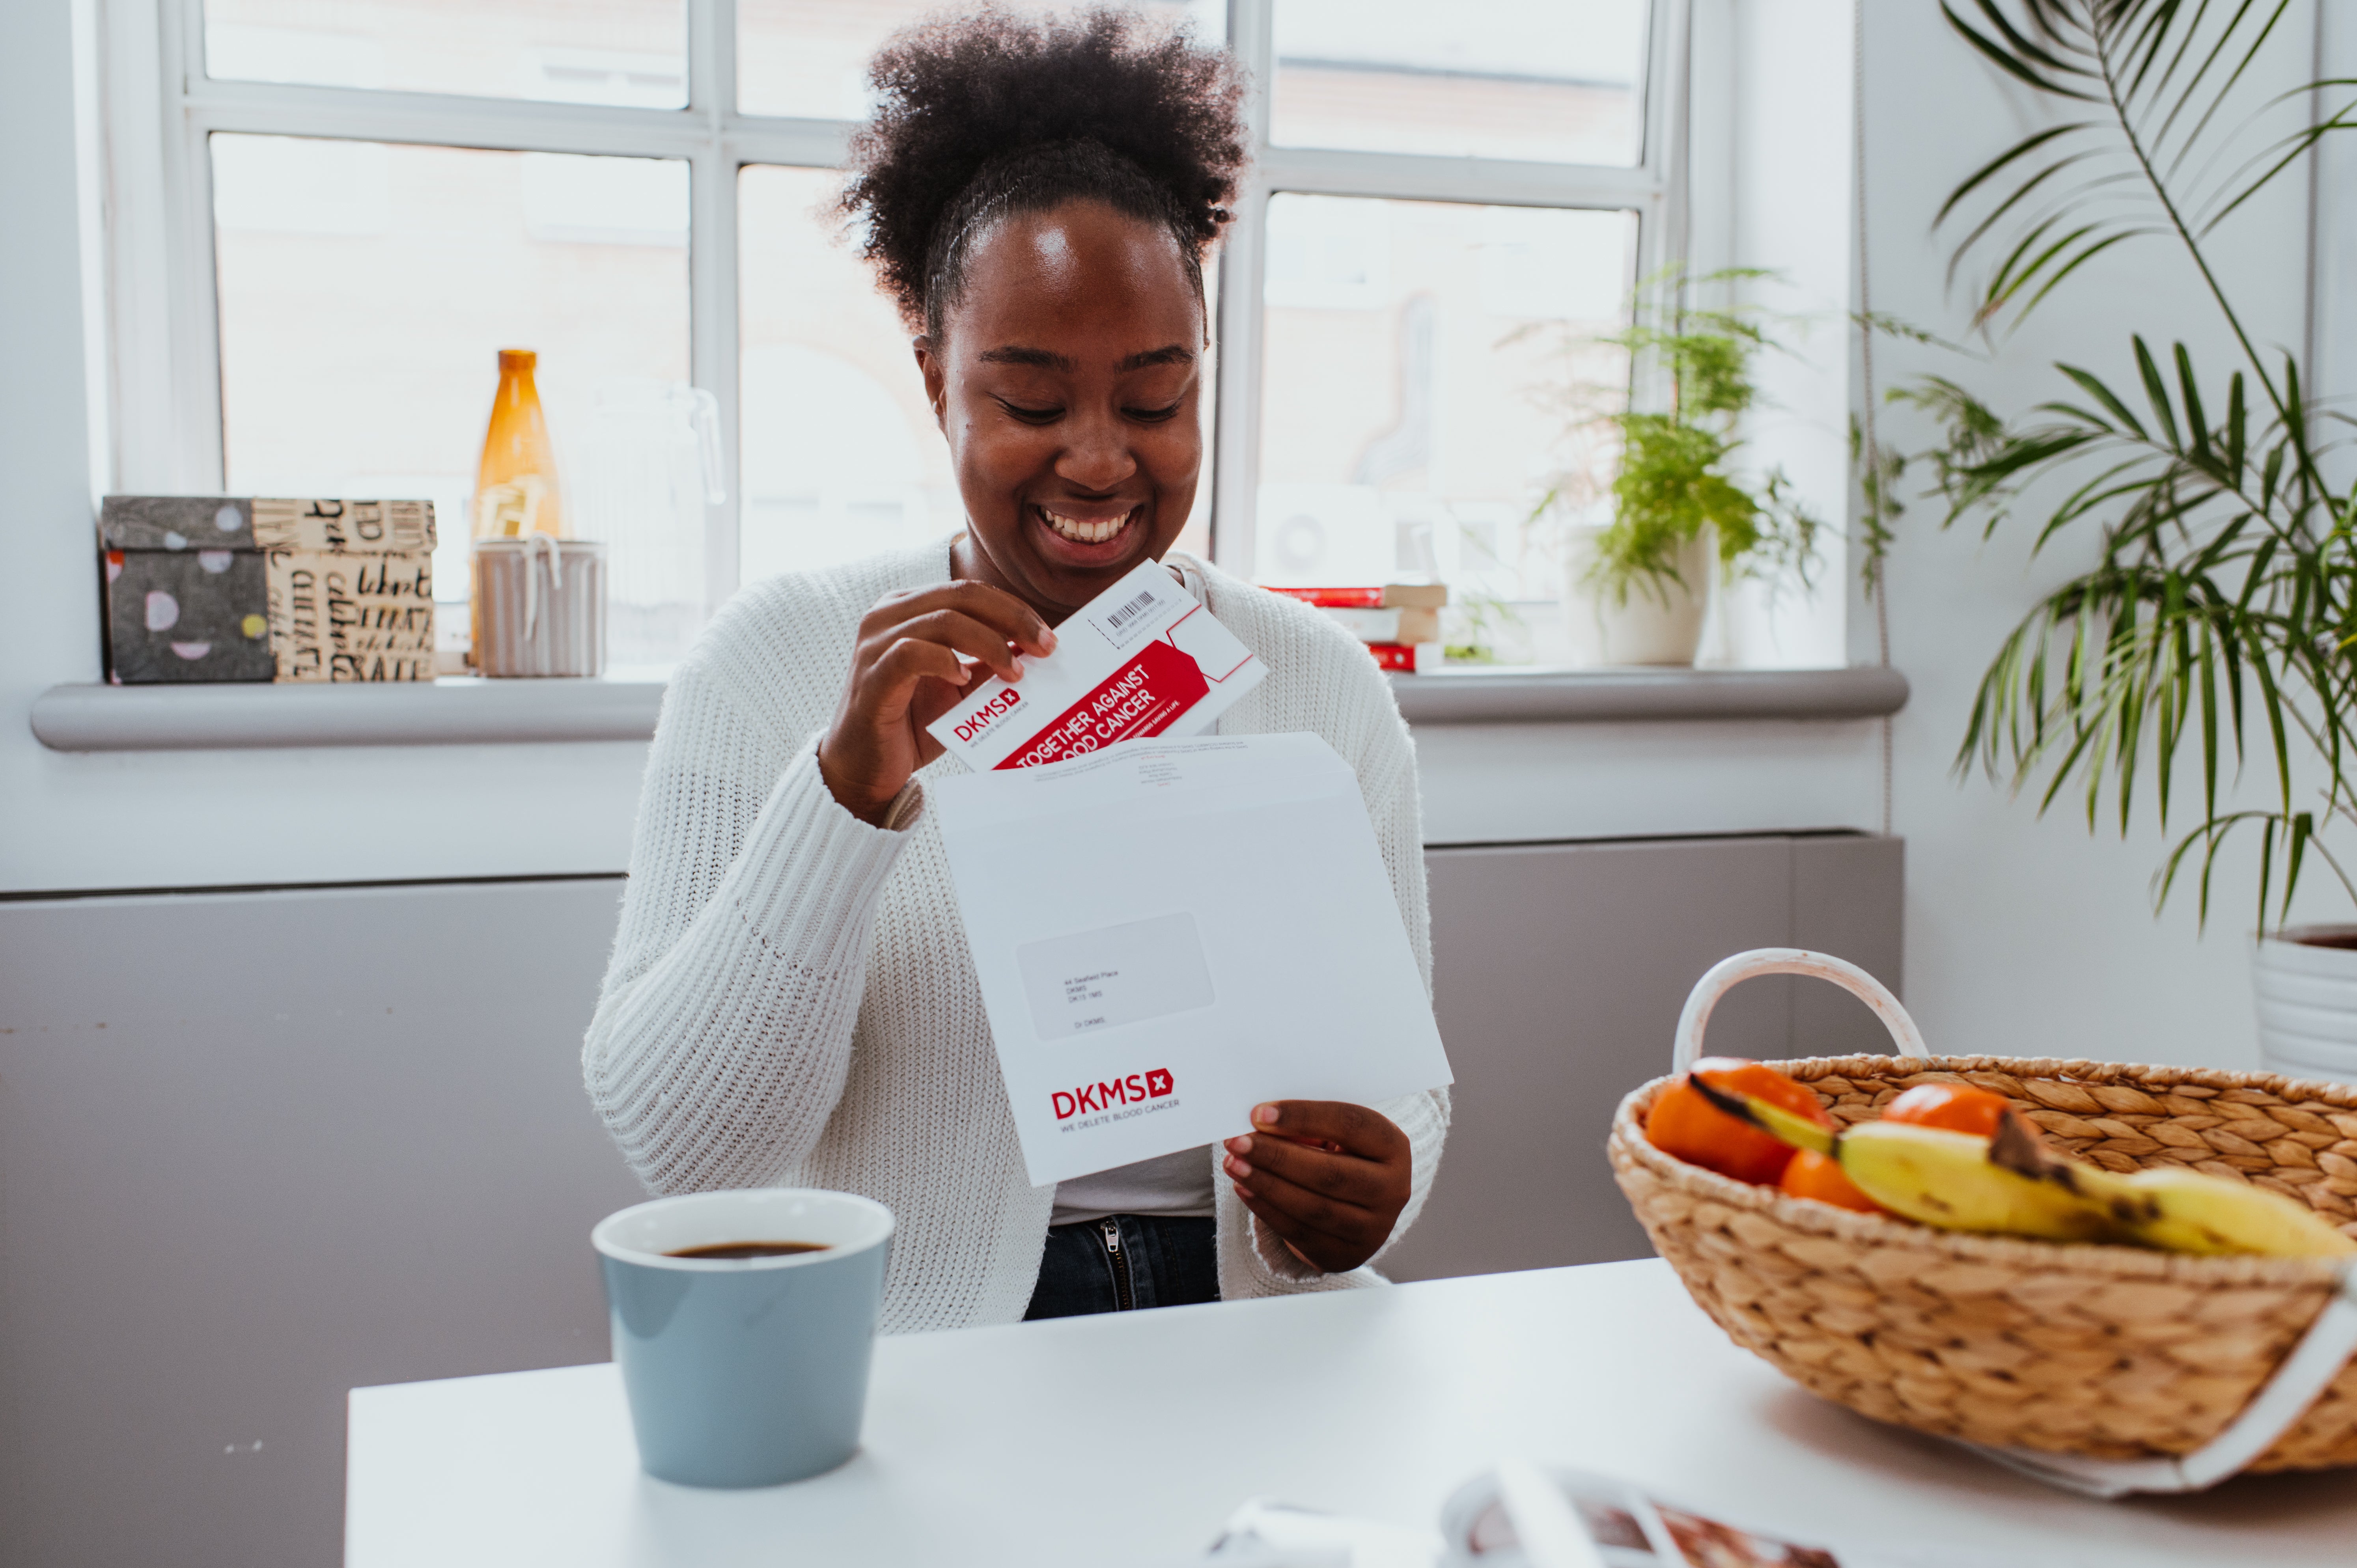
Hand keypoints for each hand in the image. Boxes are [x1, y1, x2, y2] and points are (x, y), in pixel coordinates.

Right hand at [818, 581, 1055, 822]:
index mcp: (908, 608)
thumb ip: (986, 662)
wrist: (864, 767)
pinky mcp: (871, 676)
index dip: (1014, 608)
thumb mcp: (958, 686)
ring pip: (942, 619)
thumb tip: (1033, 649)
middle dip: (1012, 618)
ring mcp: (875, 644)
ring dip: (988, 643)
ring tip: (1014, 672)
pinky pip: (911, 653)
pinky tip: (964, 679)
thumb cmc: (909, 723)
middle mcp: (887, 615)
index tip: (1048, 637)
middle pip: (962, 595)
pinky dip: (945, 661)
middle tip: (1045, 647)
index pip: (970, 592)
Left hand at [1223, 1101, 1410, 1273]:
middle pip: (1329, 1172)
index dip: (1303, 1117)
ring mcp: (1372, 1228)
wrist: (1362, 1210)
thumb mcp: (1338, 1136)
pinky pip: (1299, 1231)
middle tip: (1237, 1142)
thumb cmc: (1345, 1157)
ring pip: (1312, 1206)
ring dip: (1266, 1184)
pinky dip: (1266, 1208)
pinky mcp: (1345, 1254)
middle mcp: (1392, 1190)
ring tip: (1234, 1164)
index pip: (1349, 1125)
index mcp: (1393, 1147)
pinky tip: (1244, 1188)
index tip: (1260, 1114)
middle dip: (1276, 1156)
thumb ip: (1309, 1127)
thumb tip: (1260, 1122)